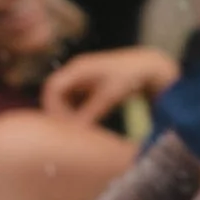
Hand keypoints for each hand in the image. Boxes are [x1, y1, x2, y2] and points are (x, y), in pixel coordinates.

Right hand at [42, 45, 176, 122]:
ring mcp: (81, 76)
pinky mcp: (88, 84)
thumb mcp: (109, 96)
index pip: (52, 87)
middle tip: (70, 129)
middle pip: (55, 93)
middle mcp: (76, 70)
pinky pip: (74, 99)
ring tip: (78, 128)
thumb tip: (75, 132)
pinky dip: (76, 111)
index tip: (61, 124)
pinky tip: (85, 122)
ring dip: (67, 112)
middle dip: (59, 111)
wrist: (147, 67)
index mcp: (77, 68)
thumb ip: (90, 113)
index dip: (52, 106)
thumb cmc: (129, 77)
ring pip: (64, 98)